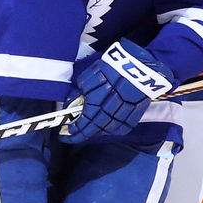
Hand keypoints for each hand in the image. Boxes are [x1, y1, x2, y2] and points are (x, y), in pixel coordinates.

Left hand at [60, 39, 176, 142]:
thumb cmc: (111, 68)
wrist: (138, 67)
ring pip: (105, 130)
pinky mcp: (133, 117)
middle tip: (72, 136)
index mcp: (97, 102)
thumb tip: (70, 104)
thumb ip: (78, 93)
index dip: (73, 130)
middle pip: (93, 129)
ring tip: (86, 131)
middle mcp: (109, 112)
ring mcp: (122, 116)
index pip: (82, 123)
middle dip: (80, 135)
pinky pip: (118, 128)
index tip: (64, 133)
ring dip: (94, 132)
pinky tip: (103, 128)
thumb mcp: (88, 77)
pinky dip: (109, 130)